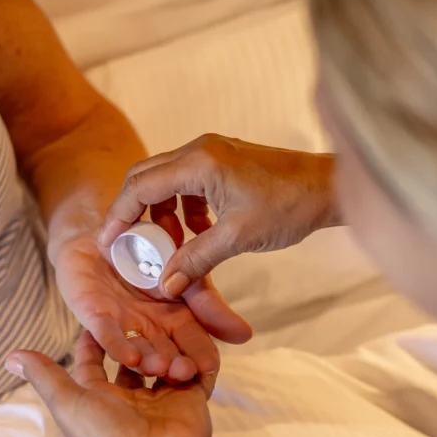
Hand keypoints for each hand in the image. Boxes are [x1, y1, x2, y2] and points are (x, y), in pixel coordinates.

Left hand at [7, 331, 222, 436]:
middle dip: (134, 337)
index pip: (92, 362)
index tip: (99, 310)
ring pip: (160, 360)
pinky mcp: (190, 399)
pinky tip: (190, 331)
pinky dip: (191, 355)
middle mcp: (128, 399)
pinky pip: (192, 370)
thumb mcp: (67, 404)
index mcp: (97, 399)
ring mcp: (160, 399)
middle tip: (139, 309)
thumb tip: (9, 356)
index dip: (93, 338)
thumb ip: (44, 376)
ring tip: (162, 322)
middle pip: (130, 358)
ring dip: (161, 344)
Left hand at [54, 235, 250, 382]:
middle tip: (185, 374)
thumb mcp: (183, 275)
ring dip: (147, 360)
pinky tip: (127, 357)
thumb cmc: (145, 253)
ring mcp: (120, 323)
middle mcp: (148, 329)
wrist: (104, 232)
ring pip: (136, 347)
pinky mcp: (93, 314)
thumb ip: (208, 302)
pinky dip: (115, 343)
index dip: (199, 354)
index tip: (210, 367)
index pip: (191, 342)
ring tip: (159, 368)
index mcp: (173, 320)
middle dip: (173, 364)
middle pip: (163, 351)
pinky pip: (104, 331)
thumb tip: (245, 335)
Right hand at [99, 135, 338, 298]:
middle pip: (145, 176)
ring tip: (172, 245)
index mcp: (199, 163)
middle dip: (134, 211)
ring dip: (161, 212)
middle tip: (131, 244)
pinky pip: (185, 181)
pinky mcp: (221, 159)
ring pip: (164, 179)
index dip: (119, 215)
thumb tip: (165, 286)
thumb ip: (196, 260)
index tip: (108, 241)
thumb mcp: (238, 238)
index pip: (141, 186)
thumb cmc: (290, 206)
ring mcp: (210, 151)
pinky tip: (198, 232)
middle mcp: (199, 149)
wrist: (328, 187)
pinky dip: (182, 207)